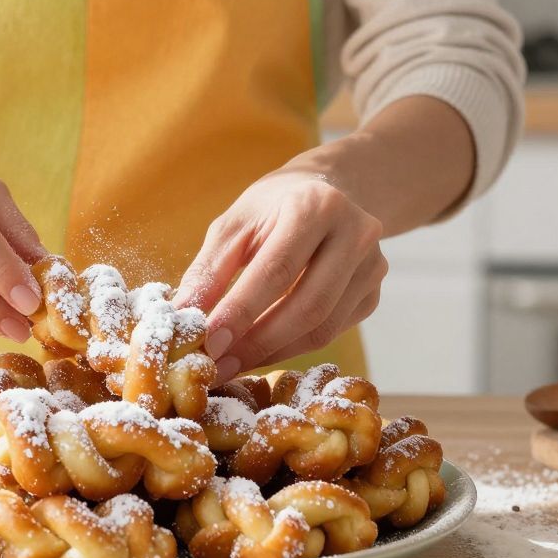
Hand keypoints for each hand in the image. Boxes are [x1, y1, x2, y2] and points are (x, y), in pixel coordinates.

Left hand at [175, 168, 387, 378]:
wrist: (326, 193)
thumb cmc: (271, 209)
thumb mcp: (234, 225)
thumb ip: (209, 269)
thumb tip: (183, 317)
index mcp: (315, 205)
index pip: (276, 269)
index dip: (241, 311)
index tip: (208, 343)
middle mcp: (355, 233)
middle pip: (308, 305)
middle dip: (258, 342)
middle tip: (218, 365)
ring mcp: (372, 266)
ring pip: (323, 327)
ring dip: (274, 352)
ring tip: (234, 364)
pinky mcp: (374, 293)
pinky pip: (333, 332)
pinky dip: (293, 348)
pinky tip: (262, 352)